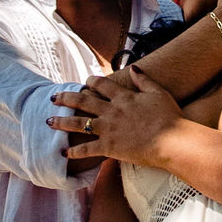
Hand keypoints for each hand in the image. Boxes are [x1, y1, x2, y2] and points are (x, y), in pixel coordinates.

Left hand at [49, 66, 182, 165]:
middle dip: (66, 98)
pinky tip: (63, 153)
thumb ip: (144, 79)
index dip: (91, 82)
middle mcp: (111, 111)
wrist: (172, 141)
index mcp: (123, 97)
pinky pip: (87, 149)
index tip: (84, 82)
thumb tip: (133, 67)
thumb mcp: (158, 92)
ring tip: (48, 122)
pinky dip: (74, 152)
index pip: (102, 85)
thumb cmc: (170, 117)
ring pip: (78, 124)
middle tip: (53, 97)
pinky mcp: (109, 147)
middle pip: (83, 102)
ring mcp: (108, 129)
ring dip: (62, 122)